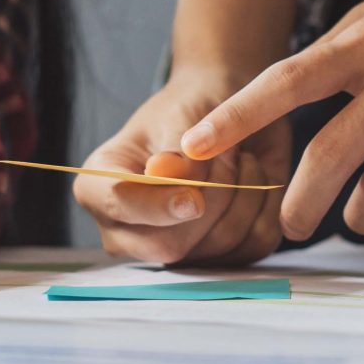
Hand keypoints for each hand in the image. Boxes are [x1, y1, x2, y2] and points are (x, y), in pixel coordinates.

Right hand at [76, 68, 289, 265]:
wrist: (221, 110)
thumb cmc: (188, 107)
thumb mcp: (178, 116)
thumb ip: (174, 153)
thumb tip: (164, 177)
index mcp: (99, 187)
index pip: (118, 207)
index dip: (157, 205)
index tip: (192, 195)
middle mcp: (126, 229)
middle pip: (169, 245)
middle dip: (210, 199)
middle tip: (225, 152)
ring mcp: (171, 248)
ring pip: (216, 247)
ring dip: (241, 194)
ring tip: (237, 156)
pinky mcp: (217, 255)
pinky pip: (251, 246)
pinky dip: (264, 207)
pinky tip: (254, 178)